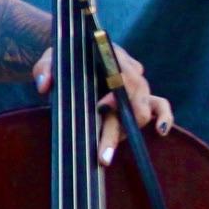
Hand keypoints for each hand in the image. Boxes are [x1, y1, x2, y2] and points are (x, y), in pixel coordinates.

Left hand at [31, 41, 172, 166]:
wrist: (76, 52)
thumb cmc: (64, 57)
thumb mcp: (50, 59)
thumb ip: (45, 69)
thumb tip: (44, 86)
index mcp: (108, 58)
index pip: (119, 76)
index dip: (115, 95)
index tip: (100, 110)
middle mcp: (128, 71)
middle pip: (132, 101)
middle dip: (116, 129)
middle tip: (100, 155)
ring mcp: (138, 84)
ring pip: (144, 109)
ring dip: (128, 132)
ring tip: (107, 155)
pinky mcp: (142, 95)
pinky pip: (161, 106)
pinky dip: (164, 118)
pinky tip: (160, 132)